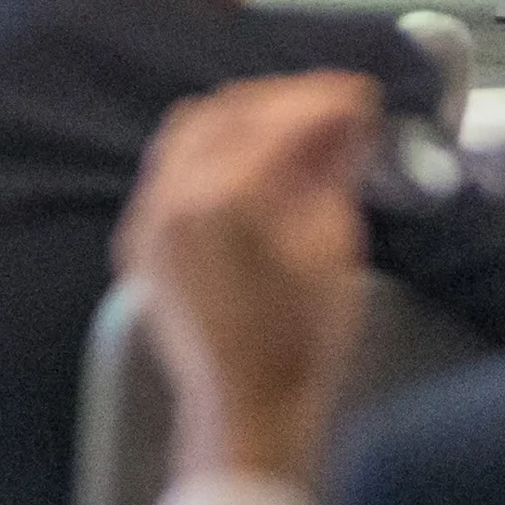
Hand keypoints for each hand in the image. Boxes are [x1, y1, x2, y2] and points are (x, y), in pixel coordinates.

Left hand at [113, 73, 379, 489]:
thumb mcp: (334, 247)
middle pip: (229, 111)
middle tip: (336, 105)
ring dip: (245, 116)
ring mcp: (147, 218)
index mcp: (222, 200)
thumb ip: (332, 171)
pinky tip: (251, 159)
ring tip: (295, 125)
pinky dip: (211, 147)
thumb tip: (345, 119)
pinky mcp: (141, 238)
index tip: (363, 93)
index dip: (326, 99)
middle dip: (286, 100)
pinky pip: (170, 166)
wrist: (247, 412)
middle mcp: (171, 197)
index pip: (278, 121)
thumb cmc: (303, 340)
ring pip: (190, 130)